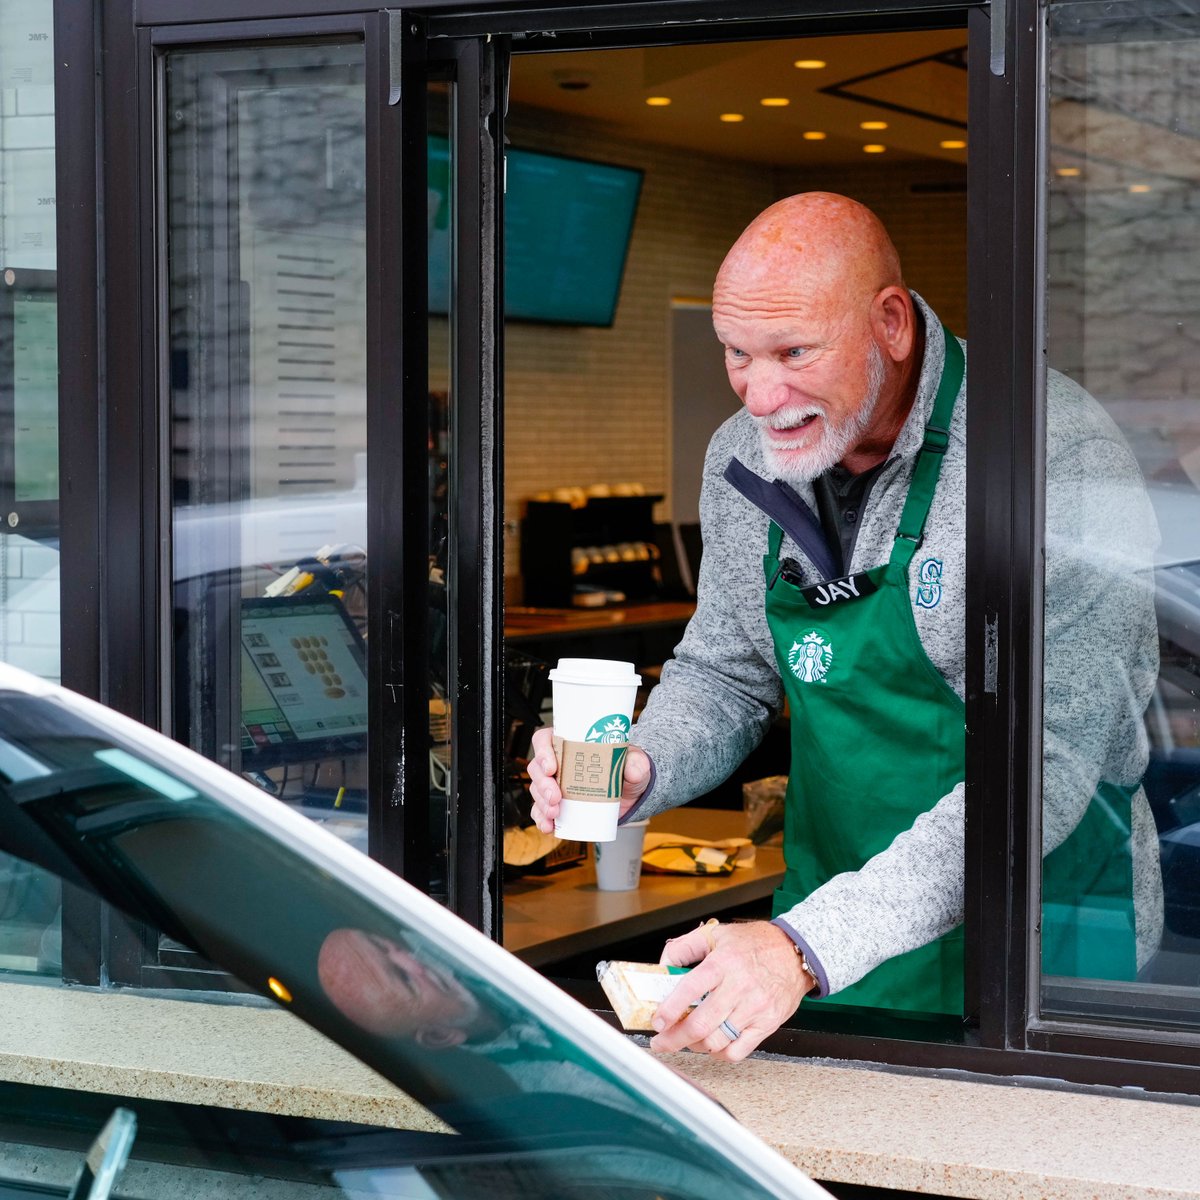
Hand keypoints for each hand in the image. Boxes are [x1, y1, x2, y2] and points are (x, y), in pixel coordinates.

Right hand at [527, 726, 651, 833]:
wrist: (631, 793)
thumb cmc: (626, 769)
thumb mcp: (635, 762)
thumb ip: (636, 762)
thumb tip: (633, 769)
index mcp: (571, 743)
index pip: (545, 740)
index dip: (542, 751)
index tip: (551, 767)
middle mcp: (559, 762)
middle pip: (537, 768)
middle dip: (542, 785)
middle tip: (555, 797)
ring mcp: (556, 784)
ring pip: (537, 790)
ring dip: (541, 803)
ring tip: (555, 814)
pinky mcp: (559, 804)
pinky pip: (542, 810)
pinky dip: (542, 819)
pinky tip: (549, 826)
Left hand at [649, 920, 814, 1061]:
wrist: (794, 951)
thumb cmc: (754, 943)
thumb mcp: (715, 933)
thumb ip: (684, 947)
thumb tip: (663, 967)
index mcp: (722, 962)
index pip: (689, 989)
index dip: (669, 1009)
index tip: (657, 1021)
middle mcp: (739, 986)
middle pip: (700, 1024)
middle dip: (674, 1039)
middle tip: (662, 1041)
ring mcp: (754, 1008)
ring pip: (716, 1041)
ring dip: (695, 1046)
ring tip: (686, 1041)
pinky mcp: (767, 1024)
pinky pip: (738, 1051)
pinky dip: (719, 1054)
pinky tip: (712, 1045)